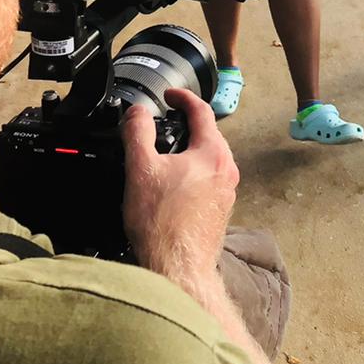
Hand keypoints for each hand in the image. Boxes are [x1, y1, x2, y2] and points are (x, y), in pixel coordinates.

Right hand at [122, 89, 237, 283]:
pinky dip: (192, 173)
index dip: (182, 98)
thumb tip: (136, 112)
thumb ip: (138, 132)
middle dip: (187, 125)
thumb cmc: (161, 223)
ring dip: (190, 150)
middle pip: (209, 135)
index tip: (169, 95)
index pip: (202, 111)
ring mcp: (226, 192)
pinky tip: (173, 185)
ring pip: (209, 159)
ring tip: (167, 154)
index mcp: (213, 154)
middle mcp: (227, 170)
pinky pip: (209, 180)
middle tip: (166, 122)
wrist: (177, 268)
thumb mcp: (140, 169)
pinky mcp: (220, 211)